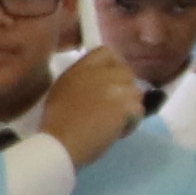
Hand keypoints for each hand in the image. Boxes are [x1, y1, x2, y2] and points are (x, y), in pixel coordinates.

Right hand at [35, 51, 149, 163]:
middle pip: (127, 73)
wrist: (60, 142)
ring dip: (129, 108)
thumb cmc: (57, 122)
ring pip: (136, 93)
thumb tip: (99, 80)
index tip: (113, 81)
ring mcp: (115, 88)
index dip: (115, 65)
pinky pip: (138, 111)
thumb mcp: (63, 90)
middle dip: (125, 90)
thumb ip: (83, 79)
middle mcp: (100, 73)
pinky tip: (116, 131)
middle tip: (115, 107)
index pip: (108, 52)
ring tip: (113, 122)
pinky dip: (131, 123)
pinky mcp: (125, 105)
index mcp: (81, 68)